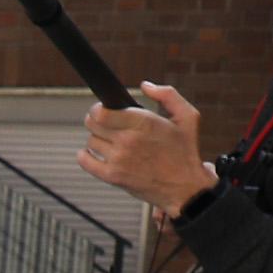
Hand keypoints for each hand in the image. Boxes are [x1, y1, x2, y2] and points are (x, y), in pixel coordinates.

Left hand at [78, 85, 212, 216]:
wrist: (185, 187)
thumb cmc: (185, 151)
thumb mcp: (188, 117)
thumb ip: (168, 95)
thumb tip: (145, 85)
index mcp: (144, 123)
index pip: (102, 111)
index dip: (99, 109)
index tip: (104, 110)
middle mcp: (128, 140)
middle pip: (92, 124)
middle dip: (97, 121)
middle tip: (106, 124)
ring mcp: (119, 159)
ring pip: (91, 141)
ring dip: (98, 139)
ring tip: (111, 141)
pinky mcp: (112, 176)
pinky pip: (85, 161)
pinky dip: (85, 156)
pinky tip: (93, 153)